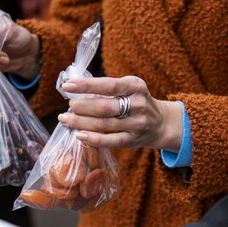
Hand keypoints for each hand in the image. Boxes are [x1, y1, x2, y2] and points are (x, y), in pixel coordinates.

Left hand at [57, 76, 183, 150]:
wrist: (161, 123)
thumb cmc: (136, 102)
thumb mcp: (129, 88)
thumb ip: (108, 88)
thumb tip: (77, 90)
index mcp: (135, 86)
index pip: (108, 85)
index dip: (86, 86)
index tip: (67, 86)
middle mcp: (138, 104)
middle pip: (104, 107)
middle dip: (82, 106)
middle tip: (69, 105)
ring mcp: (136, 124)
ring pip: (103, 124)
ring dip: (81, 122)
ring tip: (66, 119)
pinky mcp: (132, 140)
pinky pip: (110, 141)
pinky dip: (93, 139)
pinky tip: (79, 135)